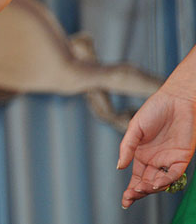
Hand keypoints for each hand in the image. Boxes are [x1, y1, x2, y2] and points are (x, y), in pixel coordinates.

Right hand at [118, 88, 195, 207]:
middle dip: (139, 192)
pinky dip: (166, 180)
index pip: (137, 178)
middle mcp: (155, 160)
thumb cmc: (154, 110)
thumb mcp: (134, 128)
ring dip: (151, 188)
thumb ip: (127, 147)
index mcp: (142, 155)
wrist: (176, 100)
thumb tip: (119, 167)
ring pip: (160, 182)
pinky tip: (156, 183)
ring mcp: (169, 160)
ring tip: (142, 189)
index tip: (125, 200)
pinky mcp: (182, 157)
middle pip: (147, 183)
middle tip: (131, 197)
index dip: (131, 191)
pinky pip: (174, 174)